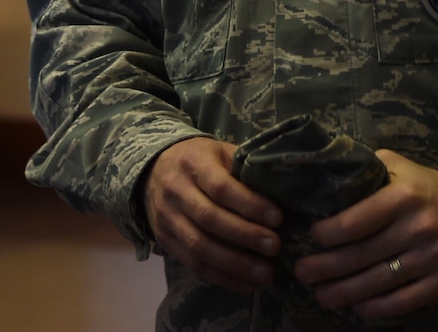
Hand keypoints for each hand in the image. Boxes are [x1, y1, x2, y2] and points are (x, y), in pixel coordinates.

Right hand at [142, 137, 282, 292]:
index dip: (249, 204)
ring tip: (265, 273)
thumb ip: (244, 171)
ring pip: (200, 246)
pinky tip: (247, 284)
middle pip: (209, 218)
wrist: (154, 169)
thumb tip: (283, 197)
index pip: (220, 187)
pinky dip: (222, 278)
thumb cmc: (200, 160)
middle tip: (275, 247)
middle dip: (245, 236)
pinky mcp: (165, 240)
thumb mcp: (220, 153)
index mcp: (192, 163)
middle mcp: (174, 190)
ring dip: (235, 264)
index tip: (277, 218)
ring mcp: (166, 217)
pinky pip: (194, 264)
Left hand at [292, 149, 437, 319]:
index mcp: (403, 196)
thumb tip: (326, 170)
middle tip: (302, 273)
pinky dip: (380, 308)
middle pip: (363, 255)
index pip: (356, 221)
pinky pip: (408, 300)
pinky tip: (359, 308)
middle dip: (327, 267)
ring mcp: (435, 256)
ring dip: (346, 292)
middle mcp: (418, 227)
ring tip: (322, 295)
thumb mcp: (401, 167)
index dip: (328, 234)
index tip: (312, 238)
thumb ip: (368, 169)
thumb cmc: (431, 188)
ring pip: (381, 281)